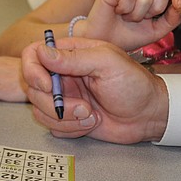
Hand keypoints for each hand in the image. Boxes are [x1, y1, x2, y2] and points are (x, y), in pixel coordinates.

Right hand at [21, 36, 168, 143]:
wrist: (149, 116)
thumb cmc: (134, 84)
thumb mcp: (107, 62)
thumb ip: (74, 57)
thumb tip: (42, 51)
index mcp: (69, 54)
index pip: (33, 54)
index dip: (32, 70)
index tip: (47, 85)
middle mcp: (62, 74)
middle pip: (32, 87)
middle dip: (54, 103)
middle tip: (83, 108)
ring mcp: (64, 97)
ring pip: (39, 109)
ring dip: (65, 119)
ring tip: (91, 116)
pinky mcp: (67, 118)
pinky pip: (51, 126)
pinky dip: (69, 129)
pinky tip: (91, 123)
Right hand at [82, 0, 180, 50]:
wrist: (105, 43)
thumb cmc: (127, 36)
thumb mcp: (156, 30)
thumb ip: (171, 19)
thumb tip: (180, 6)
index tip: (178, 6)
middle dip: (156, 10)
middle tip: (141, 18)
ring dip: (137, 15)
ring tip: (126, 18)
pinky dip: (125, 10)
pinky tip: (117, 13)